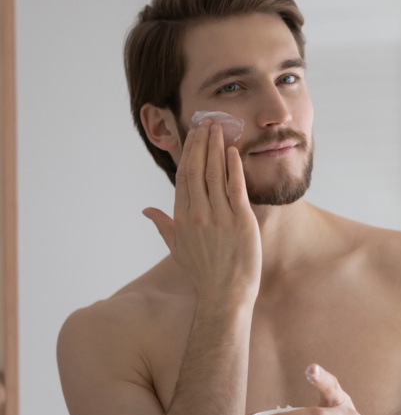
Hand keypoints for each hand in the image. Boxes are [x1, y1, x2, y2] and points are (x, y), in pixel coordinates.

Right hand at [142, 121, 261, 305]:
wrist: (226, 293)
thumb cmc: (203, 272)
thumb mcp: (177, 248)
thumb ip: (163, 225)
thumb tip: (146, 210)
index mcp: (182, 218)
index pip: (183, 176)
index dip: (189, 152)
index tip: (194, 134)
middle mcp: (197, 214)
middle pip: (197, 169)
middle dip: (202, 143)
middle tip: (207, 121)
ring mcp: (218, 216)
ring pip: (215, 174)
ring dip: (216, 148)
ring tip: (220, 128)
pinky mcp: (240, 220)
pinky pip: (235, 187)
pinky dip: (233, 167)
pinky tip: (233, 151)